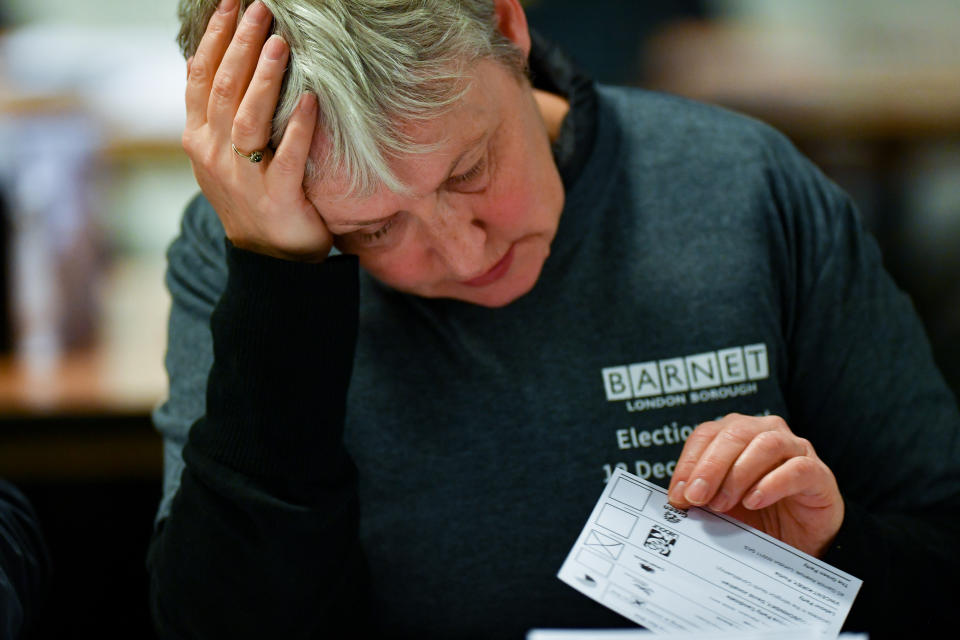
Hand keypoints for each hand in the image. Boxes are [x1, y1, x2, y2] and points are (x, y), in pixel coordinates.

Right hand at [182, 0, 331, 260]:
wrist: (268, 260)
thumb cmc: (254, 198)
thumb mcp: (225, 156)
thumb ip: (223, 116)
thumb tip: (237, 62)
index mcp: (199, 139)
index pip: (201, 78)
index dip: (215, 39)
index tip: (231, 4)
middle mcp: (214, 155)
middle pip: (224, 89)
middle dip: (242, 45)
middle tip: (262, 10)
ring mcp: (243, 178)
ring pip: (247, 118)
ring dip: (264, 78)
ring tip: (281, 43)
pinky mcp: (277, 198)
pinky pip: (286, 157)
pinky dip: (297, 127)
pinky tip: (311, 100)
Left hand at [667, 413, 842, 556]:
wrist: (799, 540)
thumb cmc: (757, 516)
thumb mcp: (720, 505)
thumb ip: (700, 496)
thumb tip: (675, 499)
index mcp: (737, 434)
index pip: (707, 434)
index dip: (689, 462)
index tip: (678, 494)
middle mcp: (766, 433)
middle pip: (734, 433)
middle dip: (710, 466)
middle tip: (696, 497)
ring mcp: (796, 450)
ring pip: (765, 444)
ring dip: (738, 473)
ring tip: (722, 503)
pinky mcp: (819, 474)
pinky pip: (797, 469)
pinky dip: (771, 484)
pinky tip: (754, 501)